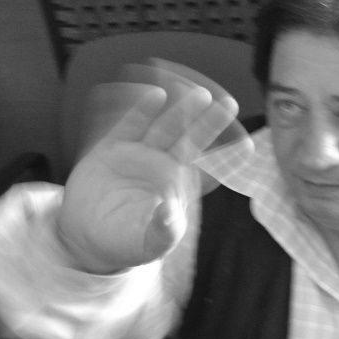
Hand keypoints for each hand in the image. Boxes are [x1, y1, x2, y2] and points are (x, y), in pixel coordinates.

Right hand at [56, 59, 242, 273]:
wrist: (88, 235)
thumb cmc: (127, 241)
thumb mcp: (149, 243)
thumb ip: (164, 231)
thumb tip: (170, 214)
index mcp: (182, 186)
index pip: (210, 170)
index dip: (228, 158)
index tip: (250, 147)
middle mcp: (165, 165)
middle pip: (192, 140)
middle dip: (210, 123)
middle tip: (230, 104)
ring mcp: (141, 153)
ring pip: (166, 128)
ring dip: (182, 111)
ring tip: (200, 94)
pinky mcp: (114, 147)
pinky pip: (131, 126)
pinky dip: (142, 111)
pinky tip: (156, 95)